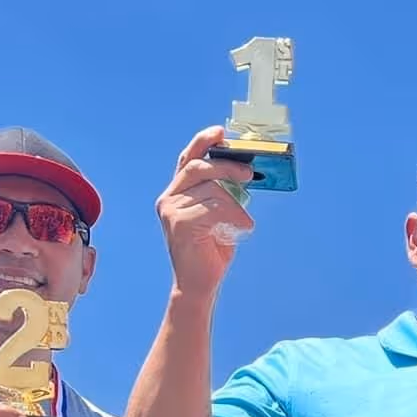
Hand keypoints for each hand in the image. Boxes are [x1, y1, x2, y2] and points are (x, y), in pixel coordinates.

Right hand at [156, 126, 255, 297]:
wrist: (199, 285)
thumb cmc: (210, 250)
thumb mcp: (217, 215)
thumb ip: (221, 193)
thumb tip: (243, 170)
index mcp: (175, 193)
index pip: (187, 160)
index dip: (203, 142)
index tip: (220, 132)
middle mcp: (168, 199)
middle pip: (199, 168)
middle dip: (226, 166)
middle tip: (248, 172)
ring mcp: (171, 211)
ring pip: (212, 189)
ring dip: (235, 203)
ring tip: (243, 221)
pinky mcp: (181, 224)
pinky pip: (216, 207)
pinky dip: (235, 215)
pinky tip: (242, 228)